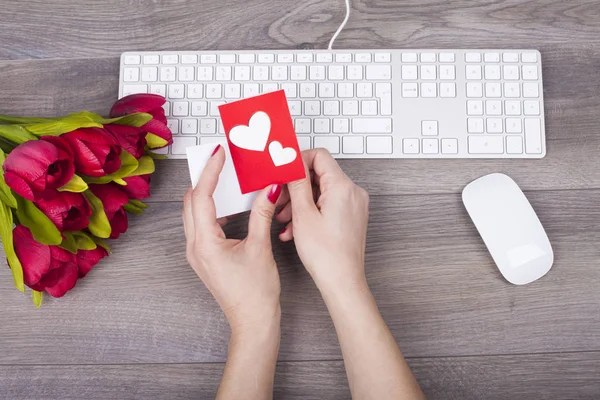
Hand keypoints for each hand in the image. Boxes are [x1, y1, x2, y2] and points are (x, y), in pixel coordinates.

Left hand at [182, 145, 282, 334]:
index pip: (201, 197)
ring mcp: (198, 253)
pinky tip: (229, 205)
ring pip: (194, 213)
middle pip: (191, 202)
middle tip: (220, 160)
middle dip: (204, 178)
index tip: (219, 153)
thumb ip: (261, 214)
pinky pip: (201, 225)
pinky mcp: (205, 257)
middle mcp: (195, 247)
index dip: (210, 172)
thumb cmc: (255, 294)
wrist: (253, 322)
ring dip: (206, 193)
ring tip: (223, 177)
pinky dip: (212, 209)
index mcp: (205, 244)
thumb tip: (268, 189)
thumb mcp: (260, 248)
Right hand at [276, 149, 369, 293]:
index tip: (284, 170)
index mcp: (342, 187)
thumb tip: (291, 164)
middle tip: (280, 200)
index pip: (319, 156)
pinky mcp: (352, 216)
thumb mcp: (302, 214)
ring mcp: (354, 205)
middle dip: (296, 187)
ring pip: (321, 192)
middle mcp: (353, 192)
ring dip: (300, 202)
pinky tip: (295, 227)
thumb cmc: (326, 254)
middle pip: (319, 175)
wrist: (342, 281)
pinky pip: (328, 204)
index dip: (298, 161)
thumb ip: (296, 184)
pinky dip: (311, 211)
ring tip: (285, 219)